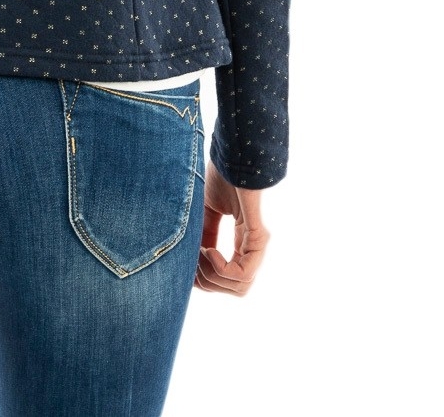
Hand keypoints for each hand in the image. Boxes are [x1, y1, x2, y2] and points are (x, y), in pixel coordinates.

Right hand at [195, 159, 269, 295]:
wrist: (234, 153)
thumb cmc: (221, 175)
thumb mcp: (205, 211)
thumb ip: (203, 235)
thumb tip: (190, 263)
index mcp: (242, 241)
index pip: (229, 278)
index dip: (205, 279)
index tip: (185, 264)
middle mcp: (253, 247)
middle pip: (235, 289)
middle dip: (208, 281)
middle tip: (192, 258)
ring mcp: (257, 244)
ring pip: (240, 287)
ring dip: (213, 276)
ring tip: (201, 252)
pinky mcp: (258, 237)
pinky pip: (243, 273)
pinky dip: (222, 269)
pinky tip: (209, 251)